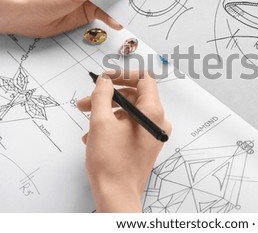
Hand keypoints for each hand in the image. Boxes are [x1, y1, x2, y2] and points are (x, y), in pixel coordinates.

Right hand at [77, 71, 171, 212]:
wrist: (117, 194)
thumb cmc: (112, 162)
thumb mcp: (101, 122)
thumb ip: (102, 95)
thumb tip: (105, 81)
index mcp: (153, 112)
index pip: (145, 80)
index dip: (123, 76)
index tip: (105, 78)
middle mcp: (157, 121)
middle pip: (134, 97)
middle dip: (108, 97)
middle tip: (87, 100)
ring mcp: (152, 134)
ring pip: (129, 113)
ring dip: (106, 112)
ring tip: (86, 121)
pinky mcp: (145, 144)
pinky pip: (129, 127)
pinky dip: (112, 126)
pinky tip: (93, 136)